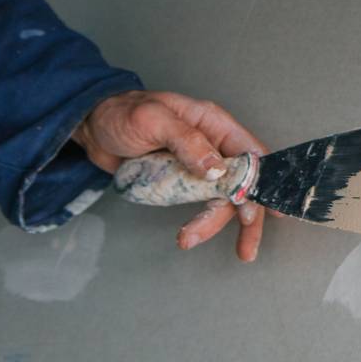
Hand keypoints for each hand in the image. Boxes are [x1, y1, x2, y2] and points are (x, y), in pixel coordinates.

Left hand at [72, 90, 269, 261]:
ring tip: (189, 239)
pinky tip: (188, 233)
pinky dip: (198, 220)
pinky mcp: (181, 181)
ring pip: (219, 198)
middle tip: (246, 247)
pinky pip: (198, 202)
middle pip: (240, 182)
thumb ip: (187, 141)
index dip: (262, 181)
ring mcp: (197, 165)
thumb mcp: (153, 120)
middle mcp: (212, 145)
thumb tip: (216, 169)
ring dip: (212, 222)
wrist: (92, 127)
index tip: (268, 209)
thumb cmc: (122, 114)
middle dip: (246, 215)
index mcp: (213, 124)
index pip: (250, 153)